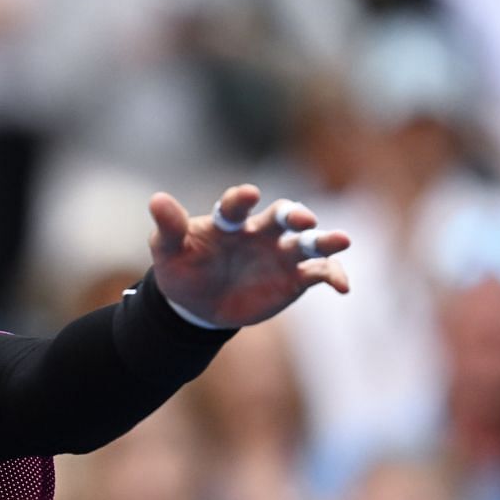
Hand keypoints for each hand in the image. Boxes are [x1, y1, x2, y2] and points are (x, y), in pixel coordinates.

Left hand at [148, 184, 349, 327]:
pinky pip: (320, 273)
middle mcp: (260, 232)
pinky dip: (334, 275)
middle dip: (294, 214)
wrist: (198, 305)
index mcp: (229, 222)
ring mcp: (281, 254)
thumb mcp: (168, 251)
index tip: (248, 195)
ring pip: (309, 241)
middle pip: (282, 215)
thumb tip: (157, 199)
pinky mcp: (295, 278)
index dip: (241, 199)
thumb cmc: (183, 269)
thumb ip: (169, 228)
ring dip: (326, 240)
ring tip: (342, 241)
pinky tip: (343, 286)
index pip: (236, 206)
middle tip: (302, 219)